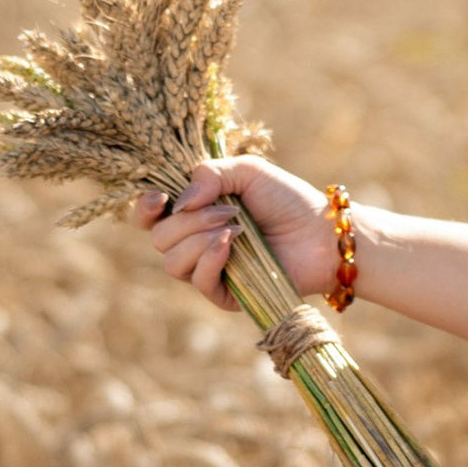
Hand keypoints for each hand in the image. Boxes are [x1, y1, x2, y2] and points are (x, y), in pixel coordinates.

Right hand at [129, 156, 336, 305]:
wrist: (322, 233)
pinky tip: (233, 243)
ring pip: (172, 262)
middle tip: (230, 210)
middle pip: (159, 238)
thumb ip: (208, 174)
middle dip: (190, 220)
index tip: (160, 198)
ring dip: (200, 239)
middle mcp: (194, 243)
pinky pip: (198, 281)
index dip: (145, 208)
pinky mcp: (224, 294)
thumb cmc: (287, 200)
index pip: (149, 217)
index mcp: (194, 213)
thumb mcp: (247, 171)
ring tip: (236, 227)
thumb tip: (179, 202)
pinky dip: (211, 258)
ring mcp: (208, 270)